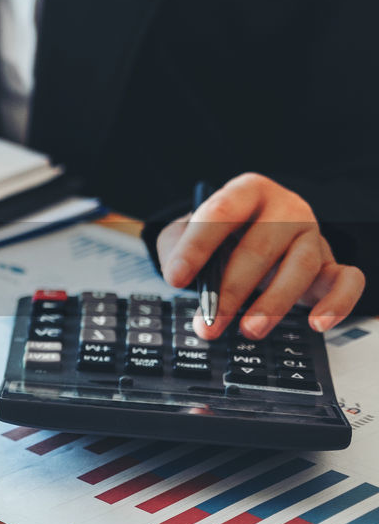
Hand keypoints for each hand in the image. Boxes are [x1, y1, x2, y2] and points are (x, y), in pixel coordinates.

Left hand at [156, 173, 364, 339]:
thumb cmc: (214, 236)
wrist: (246, 237)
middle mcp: (285, 209)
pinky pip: (347, 280)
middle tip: (209, 322)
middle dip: (231, 290)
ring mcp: (312, 235)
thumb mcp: (184, 234)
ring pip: (301, 267)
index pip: (221, 213)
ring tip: (249, 330)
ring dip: (274, 303)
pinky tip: (316, 324)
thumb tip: (185, 279)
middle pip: (260, 247)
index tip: (176, 279)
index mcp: (246, 192)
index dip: (196, 248)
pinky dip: (338, 303)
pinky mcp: (331, 263)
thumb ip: (177, 248)